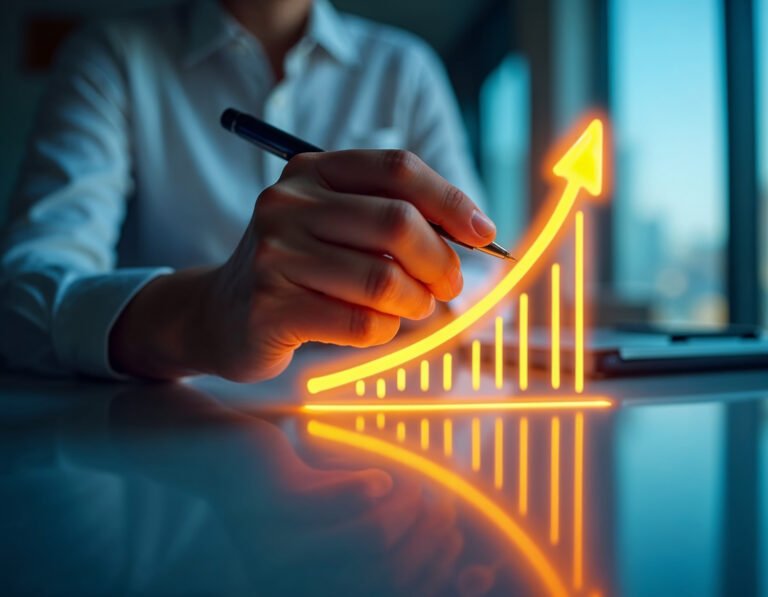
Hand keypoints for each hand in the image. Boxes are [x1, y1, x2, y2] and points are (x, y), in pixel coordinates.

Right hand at [200, 150, 495, 380]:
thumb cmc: (298, 268)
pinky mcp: (273, 307)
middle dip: (441, 262)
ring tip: (413, 308)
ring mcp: (275, 255)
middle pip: (397, 224)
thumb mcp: (335, 224)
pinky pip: (361, 323)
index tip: (484, 234)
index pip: (397, 169)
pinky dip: (385, 331)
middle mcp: (288, 204)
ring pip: (384, 281)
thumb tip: (474, 233)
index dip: (451, 200)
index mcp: (311, 172)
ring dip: (415, 303)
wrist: (221, 313)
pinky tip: (374, 327)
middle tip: (450, 285)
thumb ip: (394, 218)